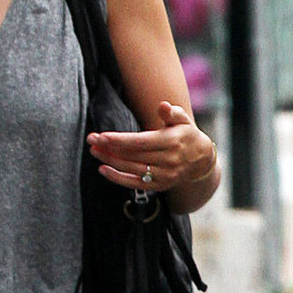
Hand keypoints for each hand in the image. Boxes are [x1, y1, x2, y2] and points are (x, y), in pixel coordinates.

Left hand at [87, 101, 215, 194]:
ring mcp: (164, 175)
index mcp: (172, 141)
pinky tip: (103, 169)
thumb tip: (163, 106)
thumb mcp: (183, 120)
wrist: (200, 160)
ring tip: (94, 151)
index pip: (140, 142)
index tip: (101, 136)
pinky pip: (134, 184)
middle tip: (91, 140)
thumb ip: (172, 113)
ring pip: (131, 169)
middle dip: (109, 148)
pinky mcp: (159, 186)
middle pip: (132, 156)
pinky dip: (117, 178)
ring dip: (110, 161)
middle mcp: (168, 160)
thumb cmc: (186, 134)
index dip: (119, 140)